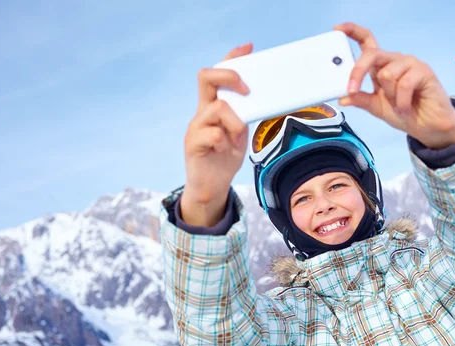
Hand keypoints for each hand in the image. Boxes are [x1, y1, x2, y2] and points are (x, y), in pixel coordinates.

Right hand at [180, 43, 252, 226]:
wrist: (211, 188)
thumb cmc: (225, 158)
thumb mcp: (239, 133)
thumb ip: (244, 116)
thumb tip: (261, 100)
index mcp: (213, 108)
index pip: (217, 75)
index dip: (230, 59)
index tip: (247, 48)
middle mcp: (201, 113)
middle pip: (206, 77)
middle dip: (229, 76)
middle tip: (246, 91)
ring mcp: (195, 127)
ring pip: (217, 108)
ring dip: (234, 123)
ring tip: (236, 139)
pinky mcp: (192, 144)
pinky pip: (212, 133)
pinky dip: (224, 141)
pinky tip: (226, 150)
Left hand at [334, 22, 454, 149]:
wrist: (427, 126)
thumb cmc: (403, 113)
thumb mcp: (376, 107)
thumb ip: (361, 100)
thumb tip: (343, 97)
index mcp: (380, 66)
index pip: (366, 41)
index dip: (352, 32)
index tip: (337, 29)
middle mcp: (393, 61)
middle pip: (371, 54)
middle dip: (358, 71)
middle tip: (352, 89)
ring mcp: (409, 64)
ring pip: (387, 74)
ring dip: (390, 96)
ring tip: (397, 106)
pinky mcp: (423, 71)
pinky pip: (404, 83)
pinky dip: (401, 101)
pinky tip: (405, 108)